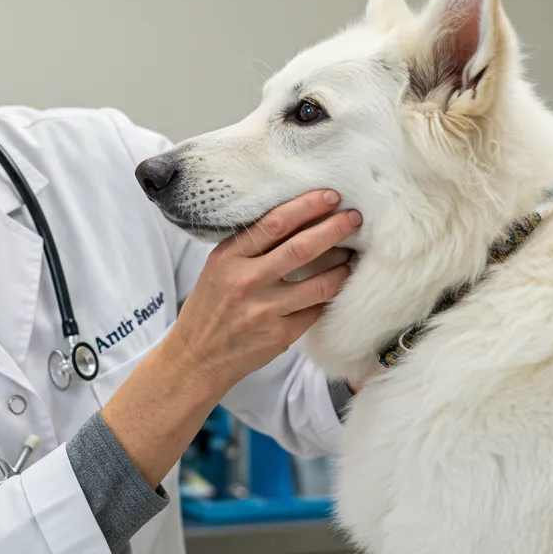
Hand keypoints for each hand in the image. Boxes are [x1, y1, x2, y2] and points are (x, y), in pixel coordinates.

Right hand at [170, 189, 361, 394]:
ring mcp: (264, 311)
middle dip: (335, 229)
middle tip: (355, 218)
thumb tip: (297, 219)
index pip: (274, 223)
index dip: (307, 207)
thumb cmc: (211, 306)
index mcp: (229, 258)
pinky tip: (335, 288)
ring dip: (342, 267)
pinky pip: (316, 311)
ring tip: (351, 257)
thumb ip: (250, 245)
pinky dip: (329, 297)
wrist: (196, 356)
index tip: (330, 196)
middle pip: (302, 248)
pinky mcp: (279, 336)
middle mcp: (245, 281)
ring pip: (319, 284)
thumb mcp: (219, 266)